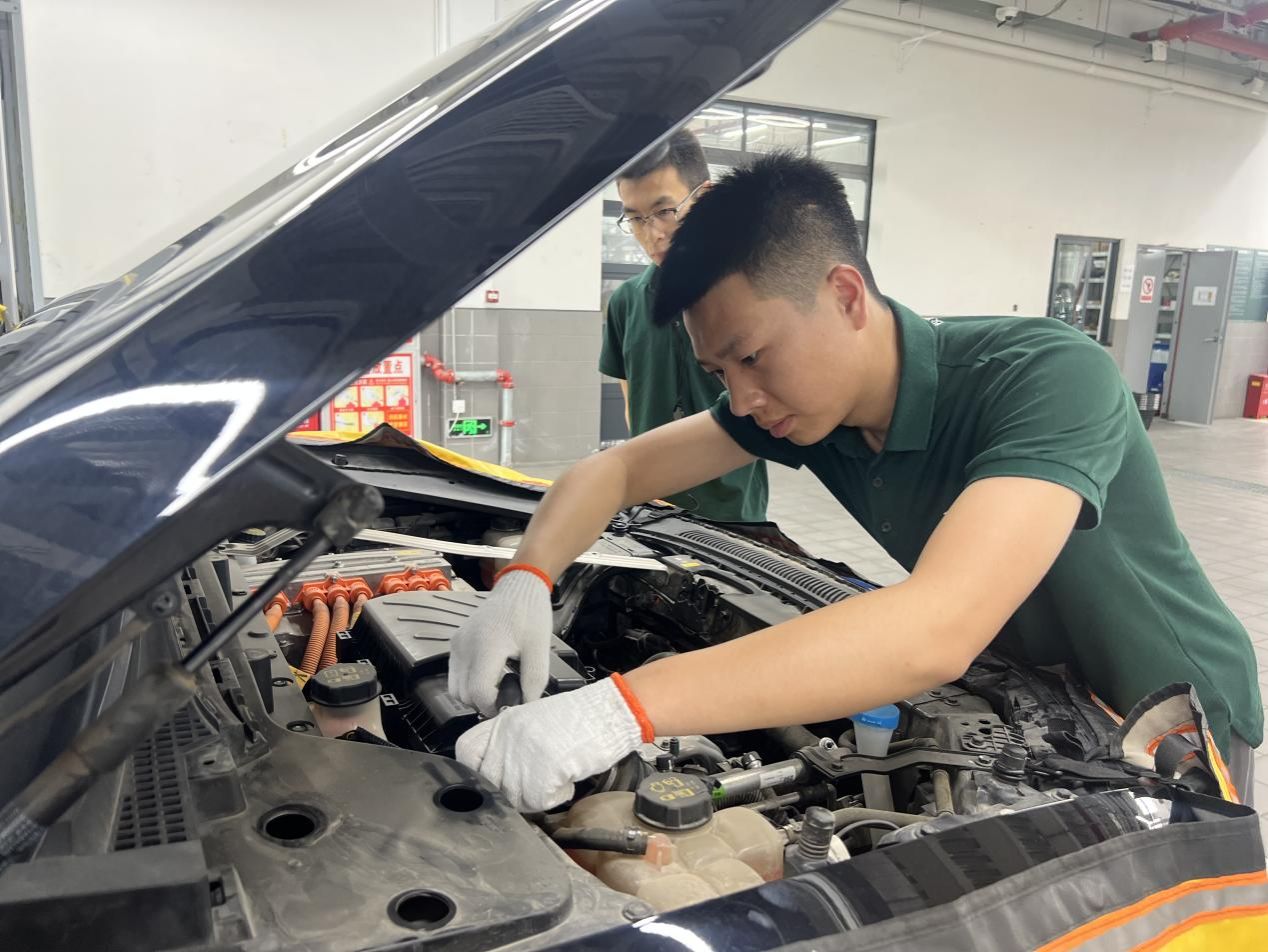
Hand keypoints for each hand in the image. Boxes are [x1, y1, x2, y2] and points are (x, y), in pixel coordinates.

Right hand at [448, 566, 552, 715]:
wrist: (518, 587)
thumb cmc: (530, 613)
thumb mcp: (539, 647)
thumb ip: (534, 679)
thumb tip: (526, 705)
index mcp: (487, 645)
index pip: (478, 692)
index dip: (494, 706)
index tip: (511, 704)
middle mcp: (465, 645)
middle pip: (463, 695)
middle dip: (484, 703)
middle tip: (506, 697)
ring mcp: (457, 643)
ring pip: (455, 688)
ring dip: (473, 695)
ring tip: (497, 687)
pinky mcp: (455, 642)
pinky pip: (454, 674)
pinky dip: (468, 683)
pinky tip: (489, 676)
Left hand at [455, 677, 651, 811]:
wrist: (609, 712)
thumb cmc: (577, 718)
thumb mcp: (532, 720)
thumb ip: (509, 742)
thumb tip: (494, 772)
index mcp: (503, 722)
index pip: (466, 752)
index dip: (475, 770)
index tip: (491, 777)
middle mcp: (508, 737)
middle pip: (490, 782)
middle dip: (511, 791)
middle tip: (534, 784)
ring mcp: (524, 754)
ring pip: (514, 797)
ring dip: (535, 797)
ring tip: (554, 779)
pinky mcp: (543, 771)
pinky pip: (538, 801)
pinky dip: (555, 797)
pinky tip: (566, 781)